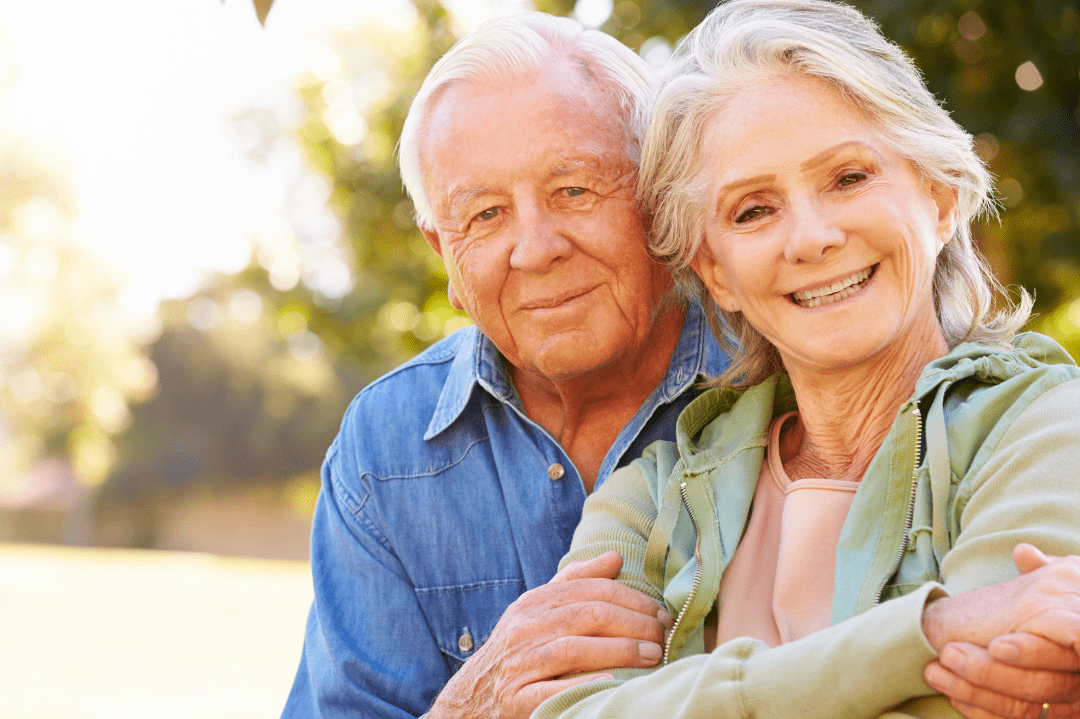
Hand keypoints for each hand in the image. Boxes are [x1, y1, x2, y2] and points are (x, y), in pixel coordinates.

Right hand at [427, 551, 670, 718]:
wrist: (473, 696)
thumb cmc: (519, 650)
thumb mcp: (539, 610)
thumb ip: (576, 582)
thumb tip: (615, 558)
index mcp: (534, 603)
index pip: (591, 591)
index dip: (632, 599)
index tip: (661, 612)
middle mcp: (525, 628)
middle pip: (589, 616)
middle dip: (634, 623)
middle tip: (663, 634)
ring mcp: (520, 663)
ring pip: (576, 649)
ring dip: (621, 651)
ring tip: (653, 655)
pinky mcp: (517, 698)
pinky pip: (555, 690)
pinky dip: (586, 684)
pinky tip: (613, 684)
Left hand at [922, 545, 1079, 718]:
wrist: (1058, 635)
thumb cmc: (1056, 606)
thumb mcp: (1057, 583)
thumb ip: (1043, 570)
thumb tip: (1024, 552)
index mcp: (1076, 644)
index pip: (1062, 654)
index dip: (1030, 652)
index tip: (997, 644)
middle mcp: (1076, 679)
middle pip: (1038, 687)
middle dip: (989, 671)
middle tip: (948, 653)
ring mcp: (1062, 705)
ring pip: (1020, 709)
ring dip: (973, 690)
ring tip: (933, 670)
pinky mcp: (1040, 718)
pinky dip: (979, 711)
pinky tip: (952, 696)